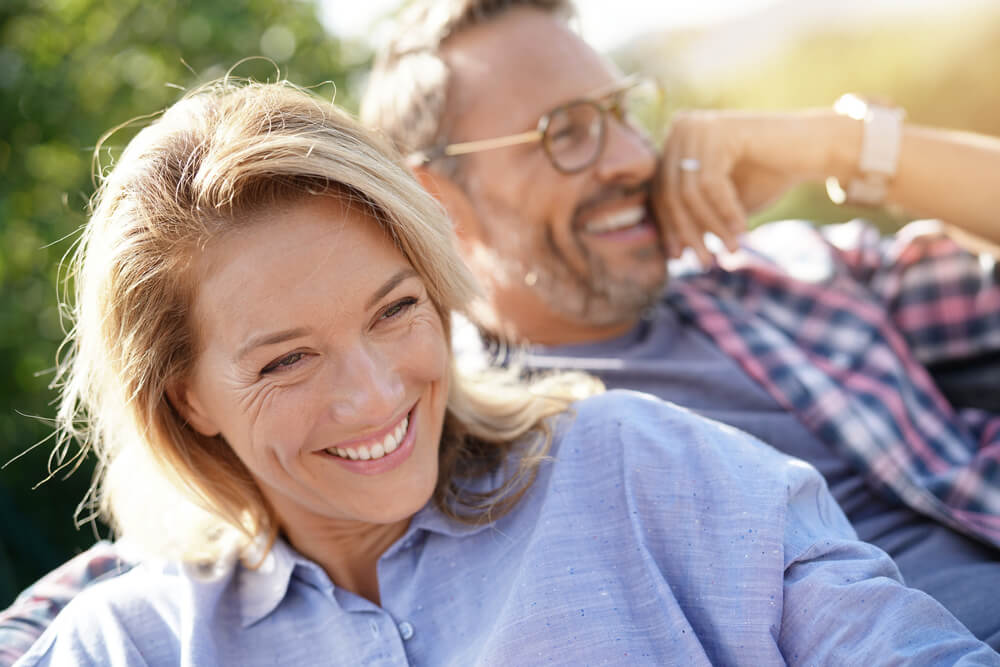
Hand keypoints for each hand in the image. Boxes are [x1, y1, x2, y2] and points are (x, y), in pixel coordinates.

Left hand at [653, 110, 834, 262]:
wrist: (814, 148)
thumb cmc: (766, 177)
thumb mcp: (721, 204)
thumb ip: (695, 219)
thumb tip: (669, 253)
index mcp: (674, 141)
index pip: (660, 191)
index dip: (669, 228)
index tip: (678, 258)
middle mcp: (680, 127)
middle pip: (671, 192)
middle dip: (689, 232)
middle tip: (704, 262)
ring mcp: (699, 126)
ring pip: (689, 192)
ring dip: (711, 227)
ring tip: (730, 250)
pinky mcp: (721, 130)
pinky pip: (711, 184)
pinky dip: (726, 211)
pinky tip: (742, 230)